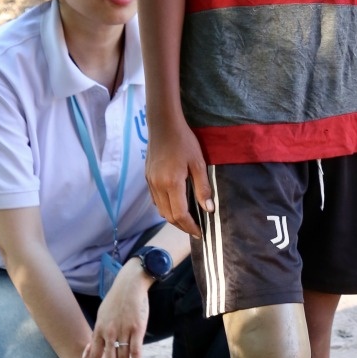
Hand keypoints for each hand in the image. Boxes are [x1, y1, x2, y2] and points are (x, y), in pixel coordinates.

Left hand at [83, 259, 151, 357]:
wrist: (130, 286)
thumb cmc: (115, 302)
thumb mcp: (100, 318)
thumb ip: (94, 338)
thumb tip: (86, 354)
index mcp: (98, 331)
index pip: (94, 357)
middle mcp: (109, 333)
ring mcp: (123, 331)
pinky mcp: (137, 329)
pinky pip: (136, 351)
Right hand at [144, 122, 211, 238]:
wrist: (163, 124)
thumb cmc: (184, 141)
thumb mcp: (198, 163)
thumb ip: (203, 188)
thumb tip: (208, 209)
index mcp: (171, 183)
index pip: (180, 214)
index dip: (190, 227)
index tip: (200, 233)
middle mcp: (157, 186)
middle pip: (168, 216)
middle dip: (182, 226)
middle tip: (195, 230)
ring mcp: (150, 182)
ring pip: (160, 210)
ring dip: (173, 218)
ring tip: (187, 220)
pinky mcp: (148, 178)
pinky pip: (156, 201)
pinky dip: (166, 208)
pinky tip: (176, 205)